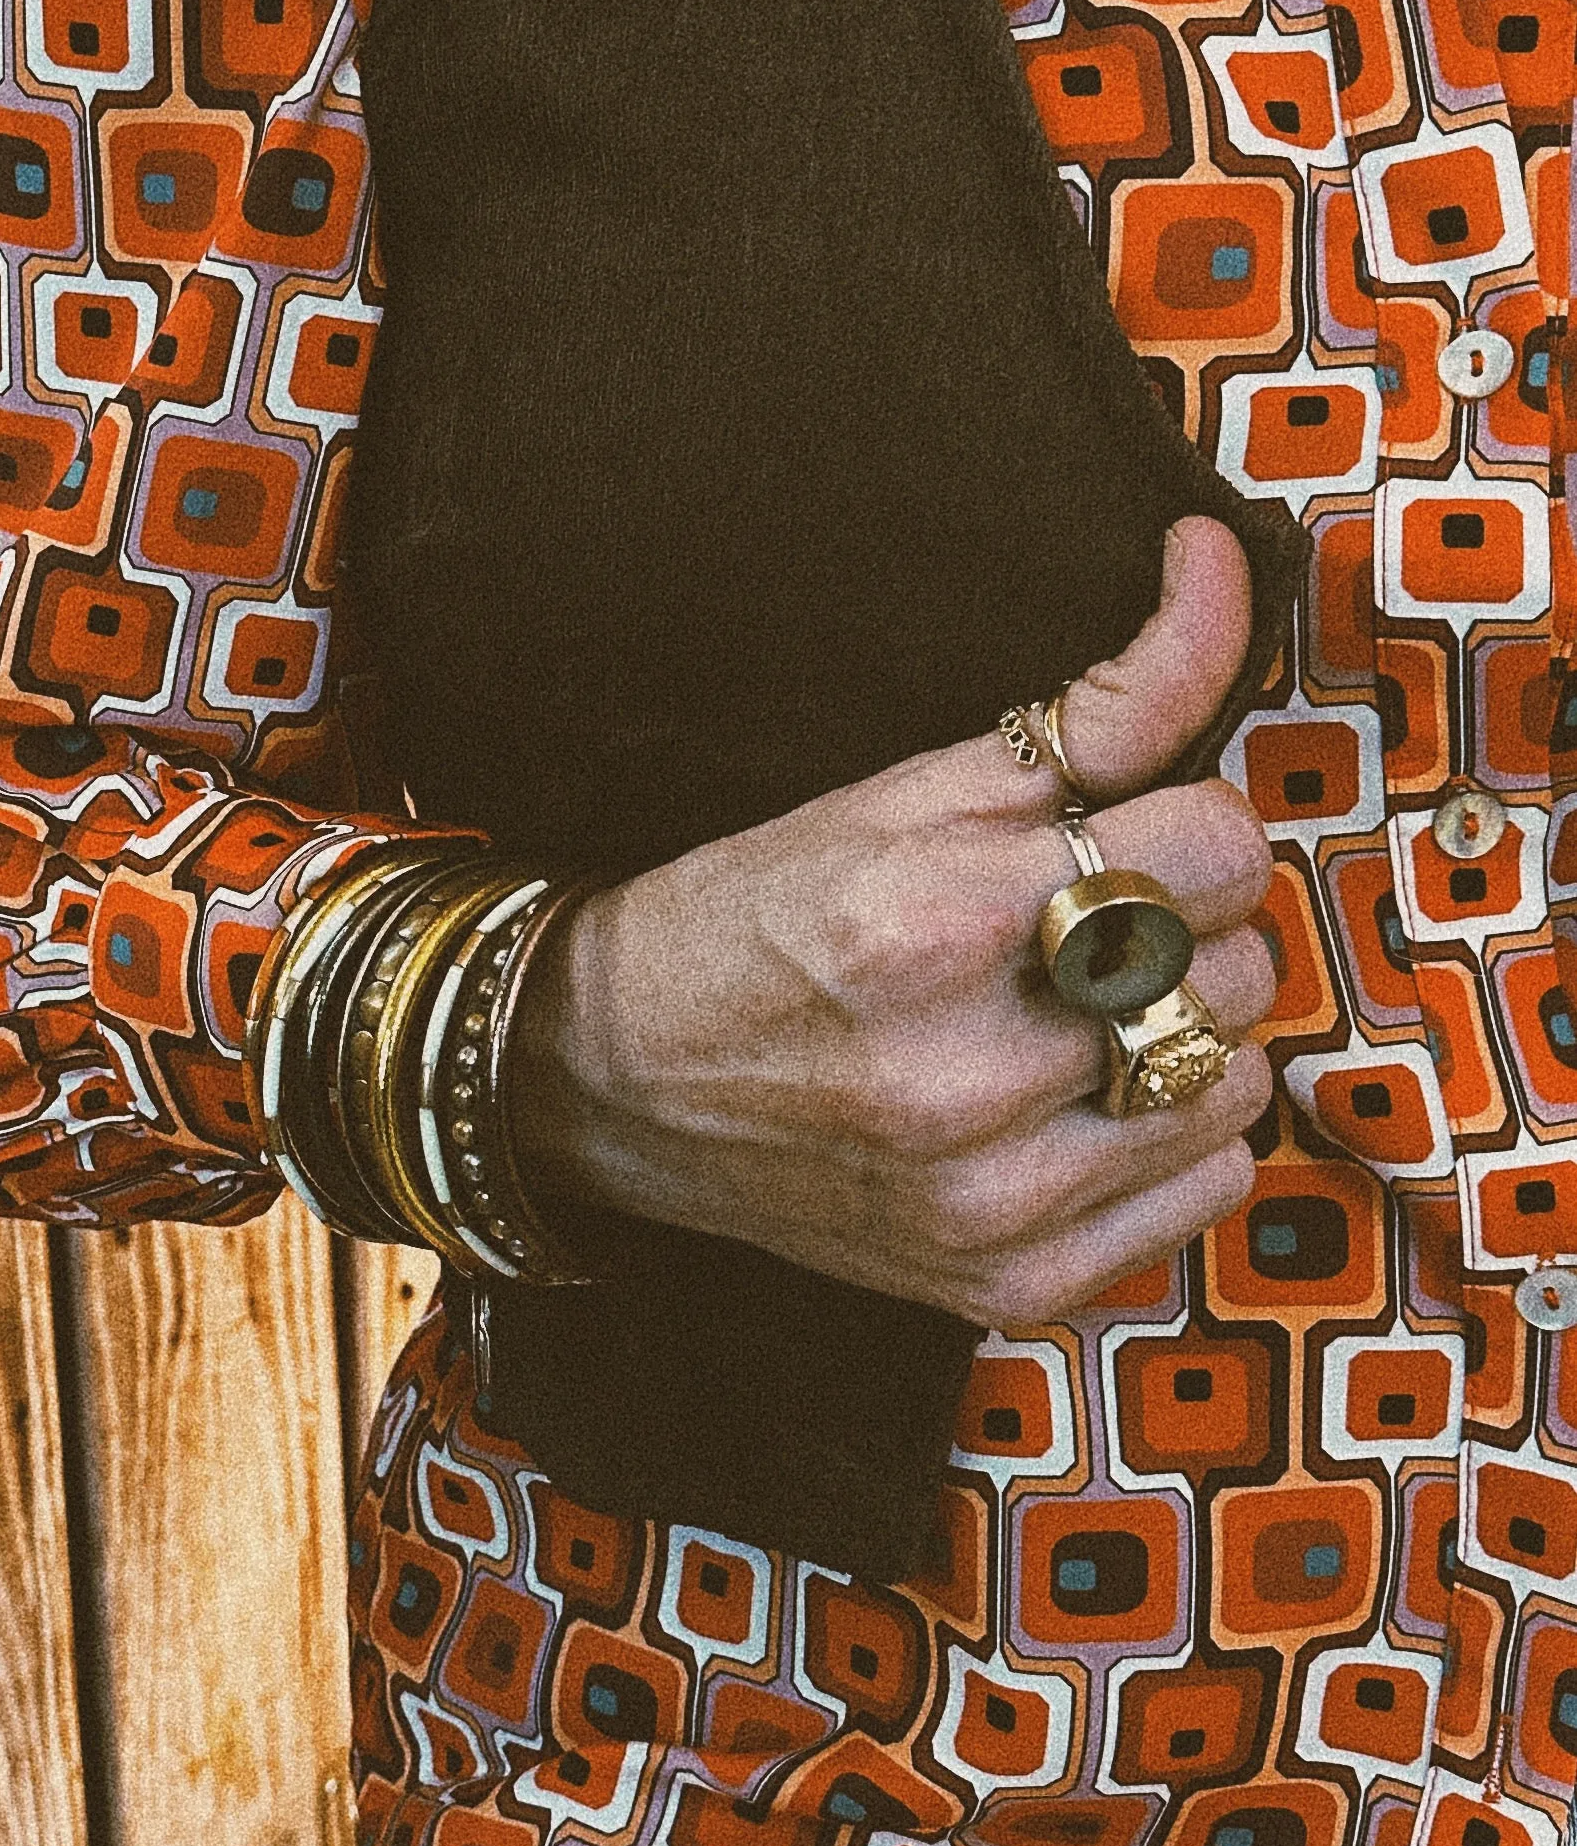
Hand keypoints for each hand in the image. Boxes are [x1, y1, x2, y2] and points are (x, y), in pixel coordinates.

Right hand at [508, 518, 1277, 1329]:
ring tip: (1074, 1021)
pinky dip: (1168, 1143)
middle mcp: (965, 1074)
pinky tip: (1076, 1108)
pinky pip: (1204, 1194)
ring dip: (1180, 1038)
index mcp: (934, 920)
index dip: (1184, 829)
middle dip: (1177, 929)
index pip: (1221, 849)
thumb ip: (1100, 700)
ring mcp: (989, 1197)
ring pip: (1234, 1082)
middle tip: (1080, 932)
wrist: (608, 1079)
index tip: (1121, 841)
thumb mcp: (903, 785)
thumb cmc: (756, 916)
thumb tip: (1220, 563)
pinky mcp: (1005, 1282)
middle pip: (1236, 966)